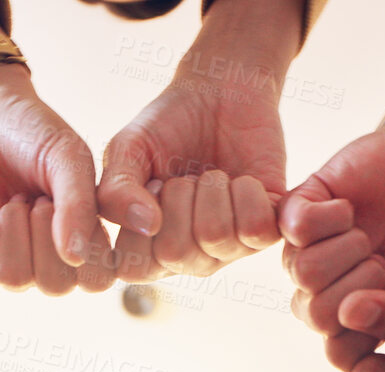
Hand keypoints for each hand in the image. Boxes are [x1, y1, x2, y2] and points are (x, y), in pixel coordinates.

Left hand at [0, 63, 112, 292]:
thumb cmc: (35, 132)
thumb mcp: (68, 158)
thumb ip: (80, 205)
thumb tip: (74, 257)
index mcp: (89, 241)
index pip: (96, 279)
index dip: (81, 244)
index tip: (66, 200)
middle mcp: (54, 260)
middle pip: (54, 286)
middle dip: (40, 232)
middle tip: (34, 197)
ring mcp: (14, 261)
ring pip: (15, 279)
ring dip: (9, 228)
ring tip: (10, 198)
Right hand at [100, 69, 285, 280]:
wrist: (220, 91)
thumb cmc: (166, 125)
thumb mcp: (127, 150)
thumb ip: (116, 190)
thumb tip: (147, 224)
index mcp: (149, 250)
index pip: (135, 266)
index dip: (140, 216)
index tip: (153, 183)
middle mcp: (189, 259)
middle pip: (176, 253)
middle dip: (178, 196)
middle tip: (185, 175)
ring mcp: (229, 249)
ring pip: (216, 237)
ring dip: (211, 188)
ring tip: (212, 174)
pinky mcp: (268, 230)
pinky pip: (256, 228)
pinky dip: (246, 191)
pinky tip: (241, 180)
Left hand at [281, 118, 384, 365]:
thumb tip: (350, 316)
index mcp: (355, 324)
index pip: (339, 353)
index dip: (371, 329)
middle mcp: (323, 293)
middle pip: (317, 315)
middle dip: (363, 285)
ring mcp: (305, 253)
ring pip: (306, 273)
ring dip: (351, 249)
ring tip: (369, 236)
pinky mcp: (296, 210)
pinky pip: (298, 227)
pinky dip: (333, 216)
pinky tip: (348, 209)